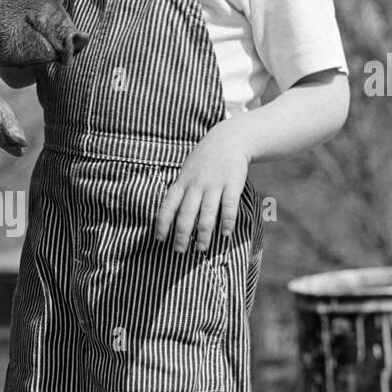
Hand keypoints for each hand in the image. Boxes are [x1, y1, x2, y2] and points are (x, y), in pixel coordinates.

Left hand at [154, 121, 250, 253]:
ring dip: (202, 234)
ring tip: (200, 249)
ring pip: (206, 214)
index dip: (162, 224)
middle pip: (185, 214)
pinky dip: (227, 221)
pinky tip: (225, 234)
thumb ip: (180, 191)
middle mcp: (196, 185)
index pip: (168, 205)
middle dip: (181, 235)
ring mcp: (214, 184)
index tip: (159, 240)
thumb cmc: (204, 160)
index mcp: (182, 182)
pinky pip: (229, 206)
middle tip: (179, 252)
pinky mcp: (232, 184)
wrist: (229, 139)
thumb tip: (170, 216)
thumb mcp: (186, 172)